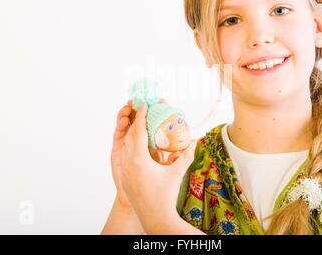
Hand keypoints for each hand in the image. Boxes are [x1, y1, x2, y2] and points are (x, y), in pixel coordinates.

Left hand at [120, 101, 196, 233]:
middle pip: (130, 136)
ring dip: (132, 133)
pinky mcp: (125, 177)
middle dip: (136, 120)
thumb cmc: (166, 195)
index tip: (144, 104)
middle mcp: (128, 163)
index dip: (141, 116)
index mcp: (139, 159)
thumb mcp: (177, 173)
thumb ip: (186, 155)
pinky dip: (131, 146)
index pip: (138, 131)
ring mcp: (125, 170)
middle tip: (143, 109)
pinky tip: (139, 143)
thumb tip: (196, 140)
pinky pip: (126, 156)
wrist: (155, 218)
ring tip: (141, 122)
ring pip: (126, 145)